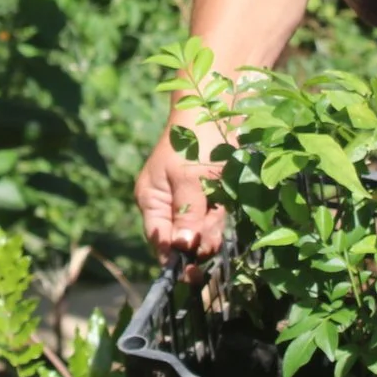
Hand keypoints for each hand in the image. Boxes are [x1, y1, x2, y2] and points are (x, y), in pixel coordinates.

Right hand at [135, 122, 226, 261]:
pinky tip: (224, 214)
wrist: (217, 106)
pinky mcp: (212, 195)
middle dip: (197, 245)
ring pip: (201, 231)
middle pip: (181, 240)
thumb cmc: (194, 139)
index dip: (173, 257)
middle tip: (210, 242)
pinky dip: (221, 221)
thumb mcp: (188, 176)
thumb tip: (181, 245)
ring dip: (212, 233)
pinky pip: (215, 219)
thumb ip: (187, 212)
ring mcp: (191, 201)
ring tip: (218, 222)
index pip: (159, 239)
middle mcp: (168, 204)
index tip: (191, 270)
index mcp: (152, 200)